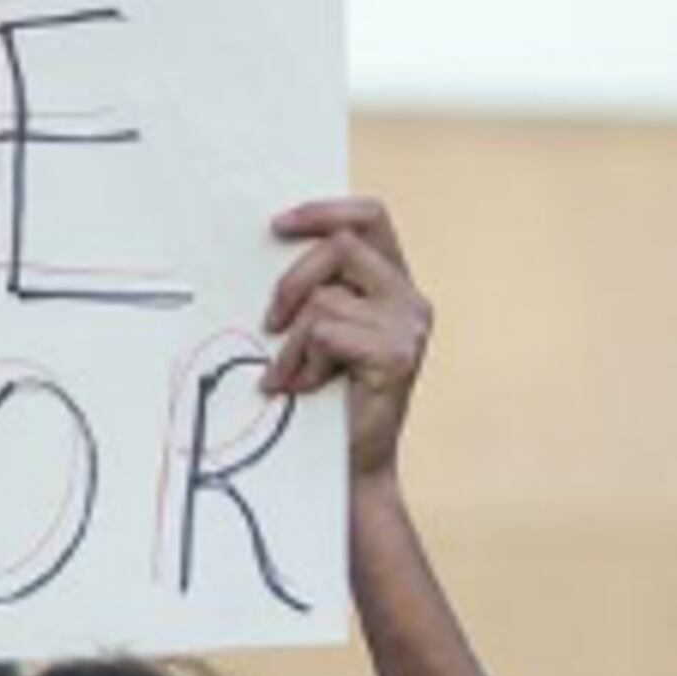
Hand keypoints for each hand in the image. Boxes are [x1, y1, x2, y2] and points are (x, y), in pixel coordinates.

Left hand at [265, 196, 431, 483]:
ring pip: (325, 298)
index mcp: (392, 283)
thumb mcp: (318, 334)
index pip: (370, 217)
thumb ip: (314, 292)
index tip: (276, 225)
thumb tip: (267, 250)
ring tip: (292, 373)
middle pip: (343, 244)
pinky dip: (300, 361)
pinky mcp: (397, 355)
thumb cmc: (326, 399)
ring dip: (291, 341)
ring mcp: (409, 326)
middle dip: (292, 279)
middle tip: (270, 320)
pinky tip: (303, 387)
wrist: (350, 466)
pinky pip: (326, 333)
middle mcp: (409, 298)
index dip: (324, 210)